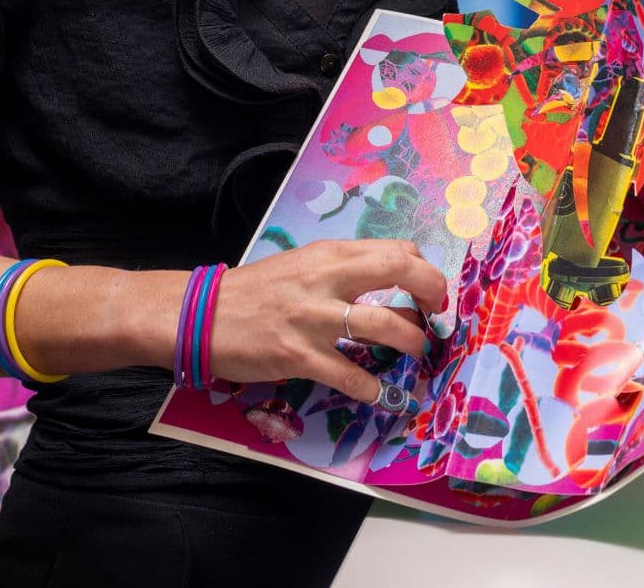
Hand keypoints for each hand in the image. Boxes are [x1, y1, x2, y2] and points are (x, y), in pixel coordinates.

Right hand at [204, 239, 447, 404]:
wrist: (204, 315)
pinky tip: (382, 394)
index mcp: (331, 254)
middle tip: (438, 316)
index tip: (428, 293)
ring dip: (412, 341)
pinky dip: (374, 388)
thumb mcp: (303, 266)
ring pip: (384, 324)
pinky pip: (351, 375)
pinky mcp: (300, 356)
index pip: (397, 249)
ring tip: (417, 352)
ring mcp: (314, 318)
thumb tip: (389, 286)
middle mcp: (328, 278)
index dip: (423, 270)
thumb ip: (343, 271)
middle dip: (433, 291)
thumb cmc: (257, 291)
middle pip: (400, 269)